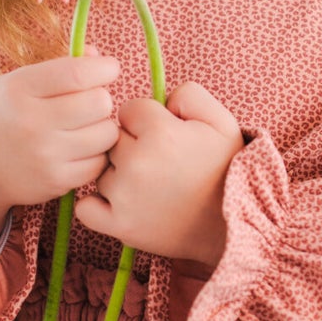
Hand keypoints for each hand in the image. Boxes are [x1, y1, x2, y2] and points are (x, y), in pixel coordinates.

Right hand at [0, 51, 122, 211]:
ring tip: (85, 127)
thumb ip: (61, 65)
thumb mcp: (21, 81)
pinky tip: (80, 149)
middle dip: (101, 98)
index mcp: (19, 89)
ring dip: (103, 127)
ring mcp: (45, 155)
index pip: (77, 74)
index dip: (104, 68)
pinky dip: (96, 154)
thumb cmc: (9, 114)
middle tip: (89, 103)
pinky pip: (100, 162)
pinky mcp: (56, 181)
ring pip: (107, 133)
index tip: (109, 69)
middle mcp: (31, 122)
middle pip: (99, 102)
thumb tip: (98, 58)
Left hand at [71, 80, 244, 271]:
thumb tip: (161, 99)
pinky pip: (85, 207)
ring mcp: (124, 197)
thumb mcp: (222, 121)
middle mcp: (136, 163)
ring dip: (118, 174)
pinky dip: (97, 205)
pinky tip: (121, 202)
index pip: (129, 110)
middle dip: (132, 146)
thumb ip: (189, 94)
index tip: (166, 136)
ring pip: (101, 170)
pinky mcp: (119, 226)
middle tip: (161, 164)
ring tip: (150, 187)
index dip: (148, 120)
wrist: (236, 224)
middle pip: (112, 139)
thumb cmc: (229, 170)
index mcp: (159, 133)